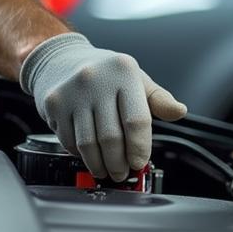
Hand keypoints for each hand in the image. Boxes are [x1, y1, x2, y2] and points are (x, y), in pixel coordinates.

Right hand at [19, 33, 186, 179]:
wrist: (61, 58)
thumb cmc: (104, 72)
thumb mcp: (135, 78)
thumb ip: (158, 99)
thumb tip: (179, 111)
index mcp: (123, 71)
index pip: (137, 120)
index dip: (140, 148)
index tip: (140, 162)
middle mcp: (96, 78)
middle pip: (111, 137)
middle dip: (120, 163)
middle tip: (123, 172)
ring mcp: (72, 91)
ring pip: (89, 144)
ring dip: (100, 165)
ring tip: (108, 170)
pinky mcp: (54, 104)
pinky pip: (69, 141)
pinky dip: (81, 155)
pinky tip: (89, 154)